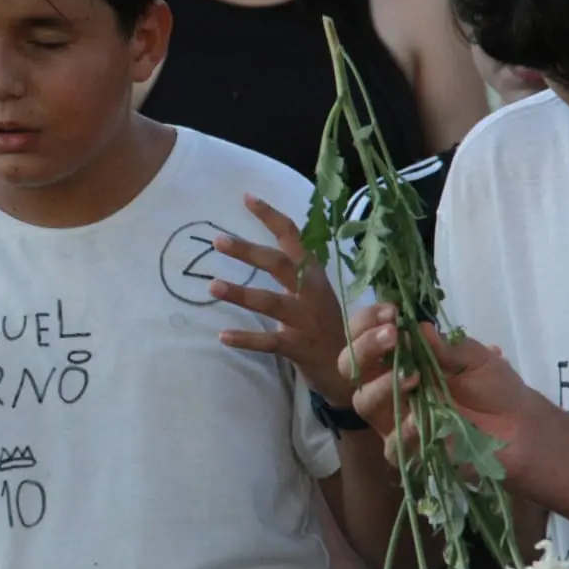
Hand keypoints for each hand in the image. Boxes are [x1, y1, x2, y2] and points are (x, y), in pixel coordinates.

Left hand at [210, 193, 350, 403]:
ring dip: (241, 293)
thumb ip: (294, 273)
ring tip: (212, 286)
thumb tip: (264, 249)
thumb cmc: (327, 327)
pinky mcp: (300, 347)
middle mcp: (312, 292)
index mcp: (313, 275)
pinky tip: (222, 336)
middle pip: (279, 264)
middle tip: (218, 241)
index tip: (246, 197)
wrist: (357, 371)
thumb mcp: (315, 293)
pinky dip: (246, 339)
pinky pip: (269, 341)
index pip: (293, 237)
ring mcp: (307, 320)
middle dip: (248, 251)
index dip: (270, 216)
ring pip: (271, 301)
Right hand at [341, 303, 533, 474]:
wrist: (523, 430)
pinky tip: (417, 421)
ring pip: (363, 402)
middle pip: (350, 367)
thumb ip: (449, 346)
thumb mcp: (478, 358)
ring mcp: (396, 419)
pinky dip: (402, 431)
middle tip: (392, 335)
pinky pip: (392, 445)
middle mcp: (388, 386)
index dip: (367, 322)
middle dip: (364, 348)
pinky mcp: (410, 452)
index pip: (364, 337)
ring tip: (413, 375)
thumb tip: (421, 329)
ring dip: (381, 385)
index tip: (390, 311)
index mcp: (399, 359)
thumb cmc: (495, 388)